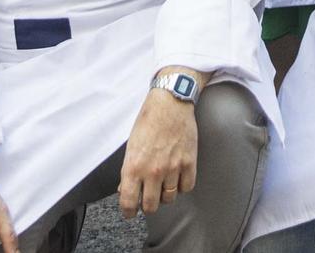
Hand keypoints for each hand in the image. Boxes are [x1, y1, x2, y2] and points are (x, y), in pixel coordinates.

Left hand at [119, 88, 196, 218]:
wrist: (170, 103)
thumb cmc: (148, 121)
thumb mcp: (131, 145)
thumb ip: (128, 170)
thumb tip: (125, 189)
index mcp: (133, 166)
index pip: (129, 203)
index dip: (128, 212)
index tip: (130, 212)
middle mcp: (152, 171)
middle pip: (151, 206)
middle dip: (147, 205)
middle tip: (148, 197)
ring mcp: (172, 168)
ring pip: (169, 199)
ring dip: (165, 195)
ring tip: (163, 183)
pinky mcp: (189, 163)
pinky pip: (186, 188)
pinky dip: (182, 186)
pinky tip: (177, 176)